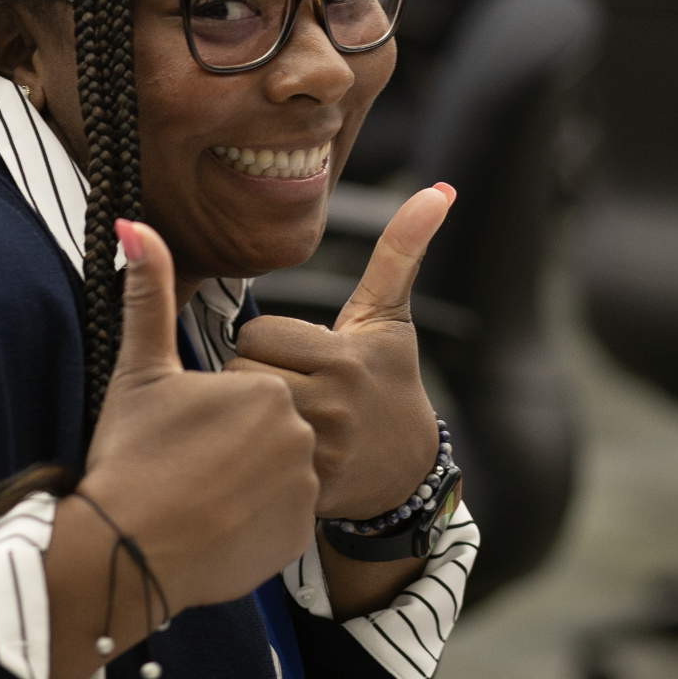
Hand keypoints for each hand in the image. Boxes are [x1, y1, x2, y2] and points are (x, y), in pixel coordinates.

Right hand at [80, 219, 319, 610]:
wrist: (128, 551)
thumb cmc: (131, 455)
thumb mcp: (139, 372)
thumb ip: (147, 294)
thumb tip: (134, 224)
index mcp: (267, 388)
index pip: (242, 389)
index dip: (204, 411)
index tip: (179, 434)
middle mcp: (301, 432)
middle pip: (262, 429)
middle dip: (228, 444)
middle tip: (186, 466)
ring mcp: (305, 487)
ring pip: (274, 471)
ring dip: (244, 481)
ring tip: (200, 495)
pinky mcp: (300, 533)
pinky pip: (282, 515)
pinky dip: (256, 521)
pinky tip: (219, 525)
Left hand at [225, 184, 453, 518]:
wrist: (403, 472)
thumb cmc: (387, 380)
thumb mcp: (388, 317)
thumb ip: (401, 252)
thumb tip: (439, 189)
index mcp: (345, 357)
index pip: (259, 333)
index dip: (270, 342)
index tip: (298, 357)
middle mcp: (333, 404)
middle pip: (241, 370)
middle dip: (255, 375)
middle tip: (290, 388)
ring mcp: (319, 451)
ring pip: (238, 411)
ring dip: (246, 413)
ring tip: (281, 416)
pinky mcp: (303, 489)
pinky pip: (243, 454)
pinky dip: (248, 452)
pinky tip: (274, 453)